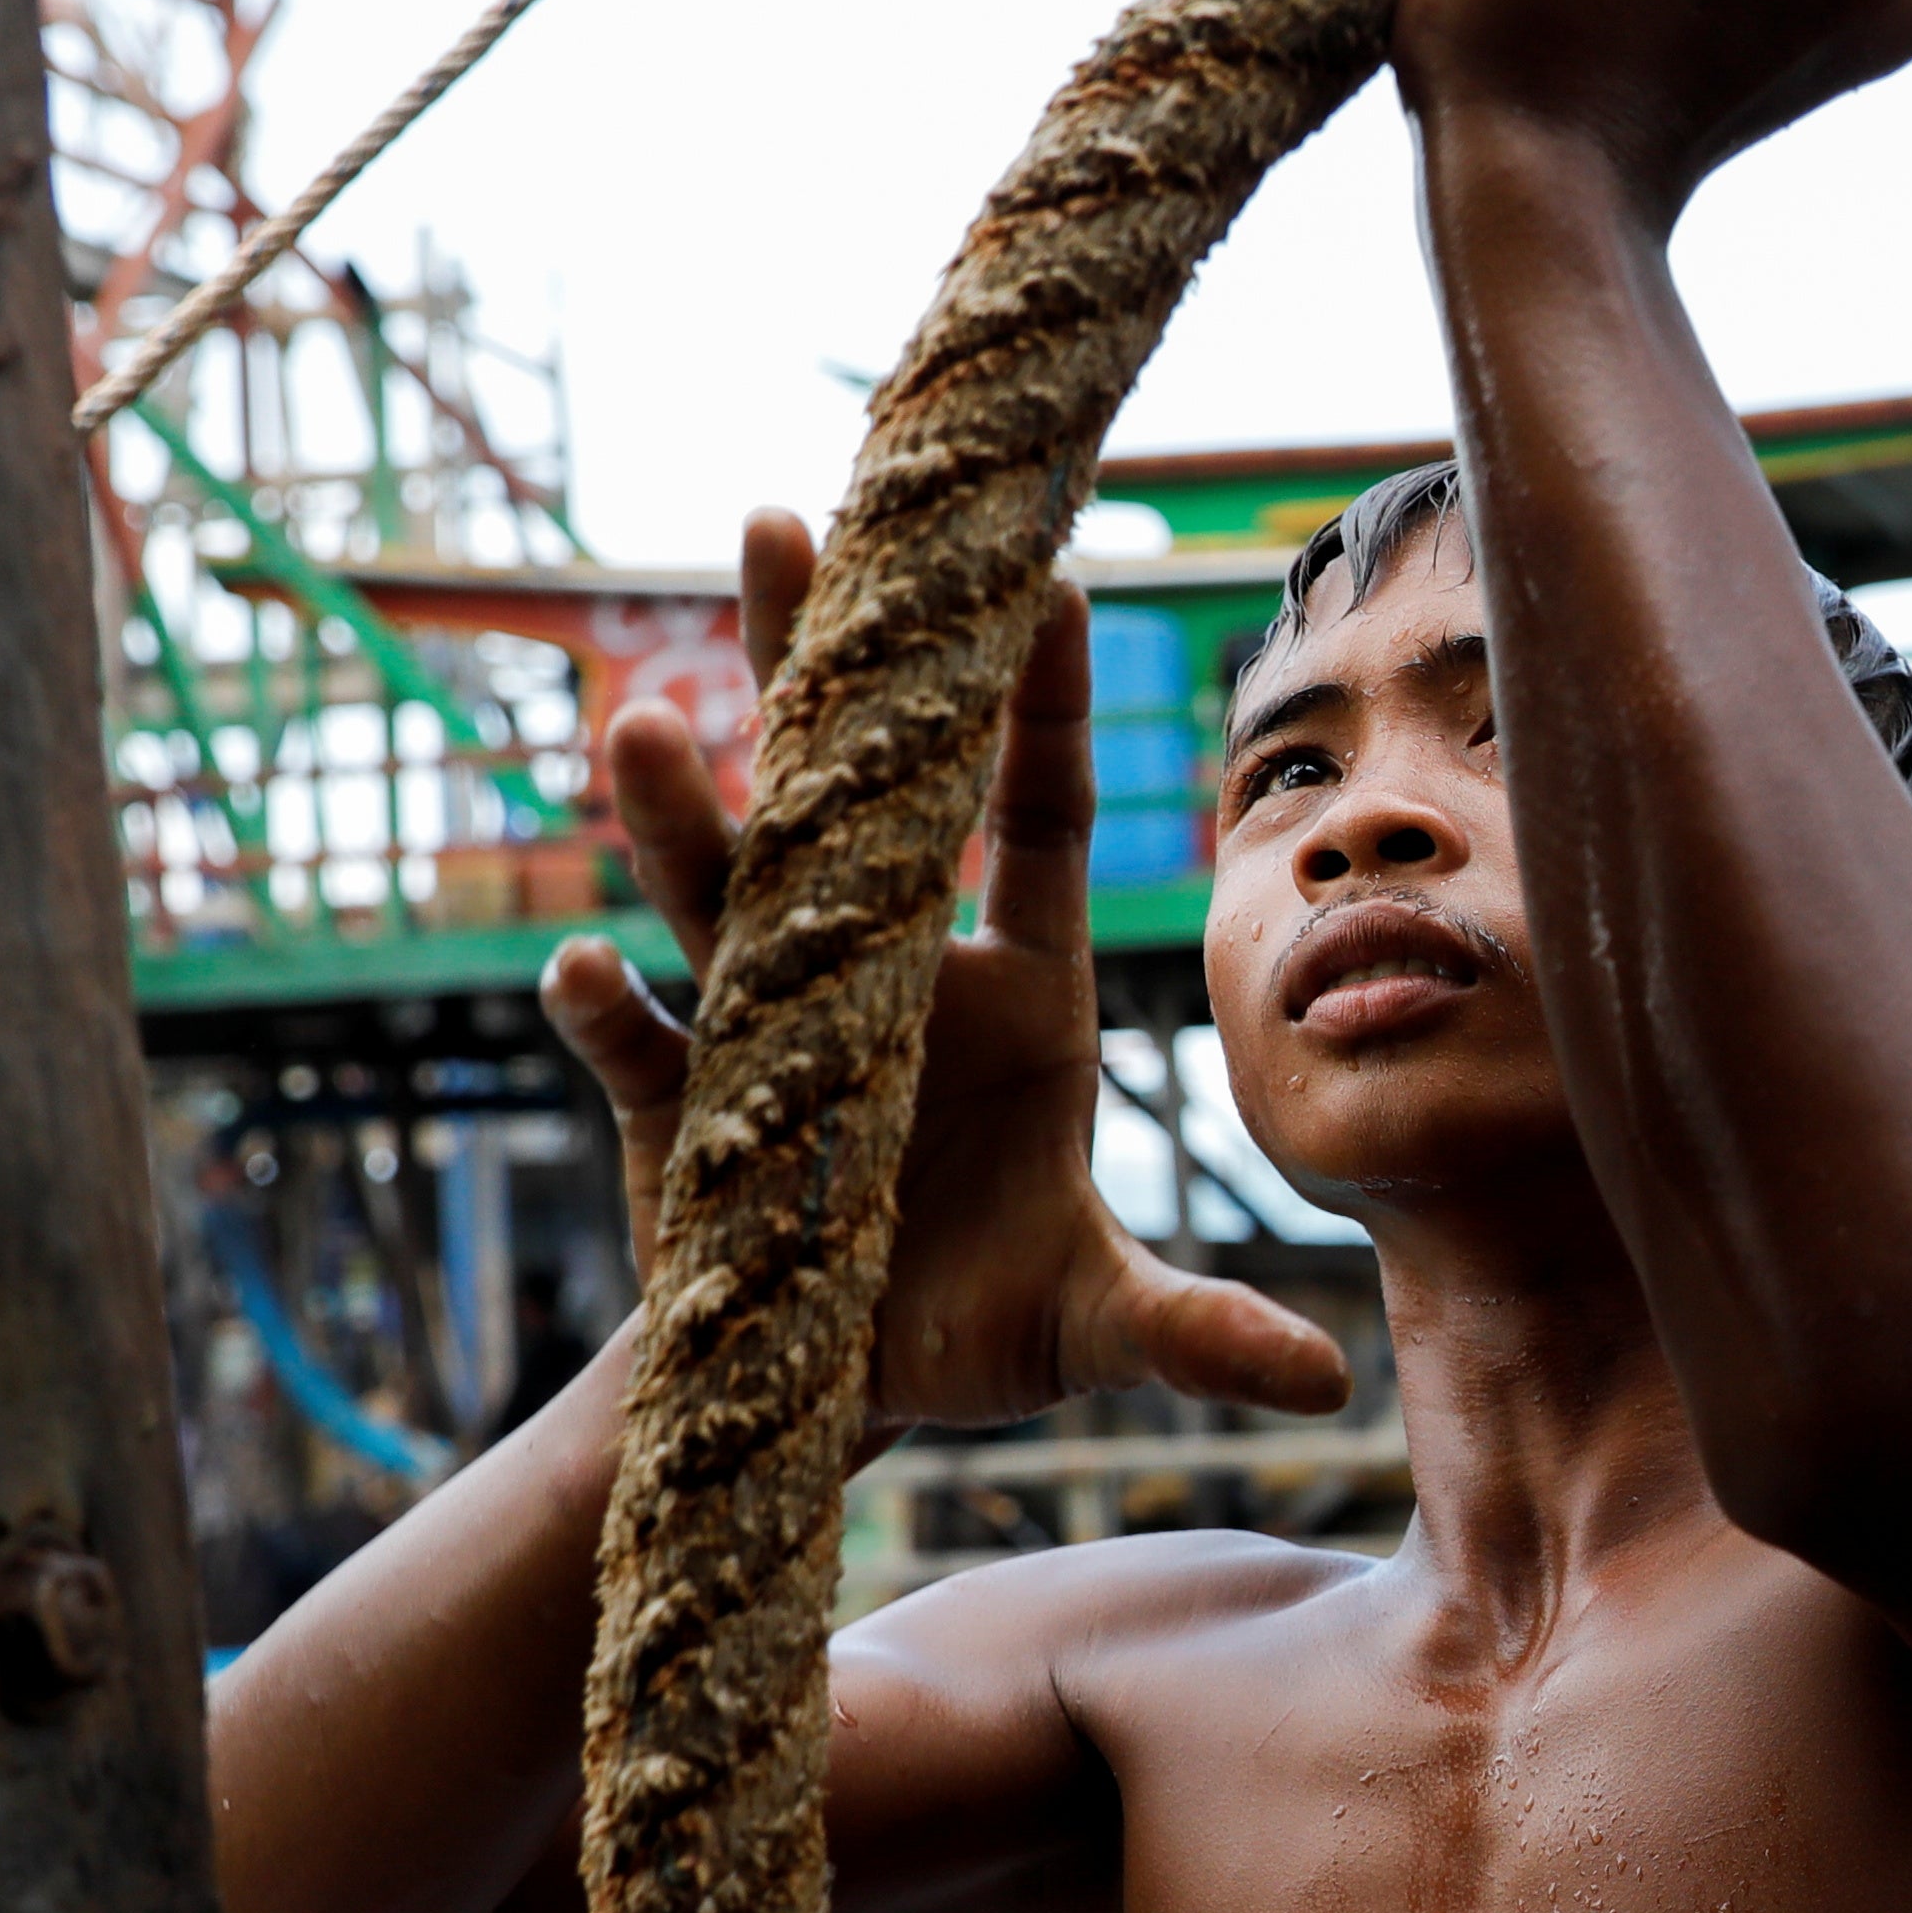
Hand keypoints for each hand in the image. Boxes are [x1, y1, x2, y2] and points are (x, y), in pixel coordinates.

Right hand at [552, 511, 1348, 1439]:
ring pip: (724, 897)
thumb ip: (1197, 1334)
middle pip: (849, 800)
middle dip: (804, 669)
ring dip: (681, 821)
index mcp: (1022, 991)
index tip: (1041, 575)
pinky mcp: (684, 1109)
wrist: (839, 1387)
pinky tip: (587, 970)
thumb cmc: (989, 1320)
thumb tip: (1324, 1386)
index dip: (1040, 708)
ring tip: (643, 727)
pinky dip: (614, 1015)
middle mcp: (892, 975)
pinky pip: (643, 1048)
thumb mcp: (1098, 1329)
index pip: (1042, 820)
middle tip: (775, 525)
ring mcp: (776, 1027)